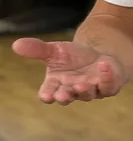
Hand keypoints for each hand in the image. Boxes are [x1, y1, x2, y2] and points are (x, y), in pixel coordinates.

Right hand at [11, 38, 127, 104]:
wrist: (98, 56)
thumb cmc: (73, 58)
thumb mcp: (55, 51)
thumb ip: (38, 50)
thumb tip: (16, 44)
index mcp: (57, 84)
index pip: (49, 93)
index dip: (47, 95)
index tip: (47, 95)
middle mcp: (73, 90)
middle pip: (68, 96)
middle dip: (65, 96)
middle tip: (62, 94)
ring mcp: (92, 90)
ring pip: (89, 93)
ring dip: (85, 89)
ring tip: (82, 83)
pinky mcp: (108, 86)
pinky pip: (109, 85)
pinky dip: (106, 76)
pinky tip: (104, 65)